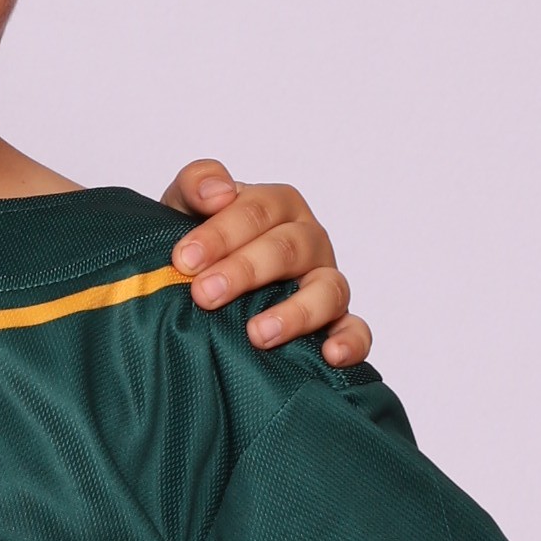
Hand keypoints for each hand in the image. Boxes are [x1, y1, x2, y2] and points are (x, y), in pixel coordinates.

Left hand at [161, 161, 371, 365]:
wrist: (196, 284)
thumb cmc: (199, 244)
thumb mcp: (184, 207)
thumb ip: (195, 184)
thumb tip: (219, 192)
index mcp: (276, 206)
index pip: (257, 211)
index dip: (221, 234)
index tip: (185, 259)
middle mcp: (307, 239)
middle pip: (288, 249)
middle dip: (245, 270)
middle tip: (204, 294)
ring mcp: (324, 279)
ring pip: (328, 289)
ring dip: (296, 312)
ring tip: (258, 334)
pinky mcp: (335, 320)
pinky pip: (355, 329)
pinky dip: (351, 340)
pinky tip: (331, 356)